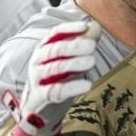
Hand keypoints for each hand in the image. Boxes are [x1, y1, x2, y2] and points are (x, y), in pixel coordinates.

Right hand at [2, 21, 100, 135]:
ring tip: (92, 62)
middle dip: (74, 46)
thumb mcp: (67, 61)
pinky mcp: (41, 97)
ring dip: (74, 64)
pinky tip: (87, 84)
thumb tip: (97, 27)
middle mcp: (38, 61)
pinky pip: (55, 90)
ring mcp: (37, 79)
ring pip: (55, 68)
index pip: (55, 34)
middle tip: (92, 45)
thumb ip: (81, 44)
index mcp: (44, 48)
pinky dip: (72, 87)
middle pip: (55, 50)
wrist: (37, 110)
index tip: (85, 26)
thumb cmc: (55, 79)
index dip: (70, 29)